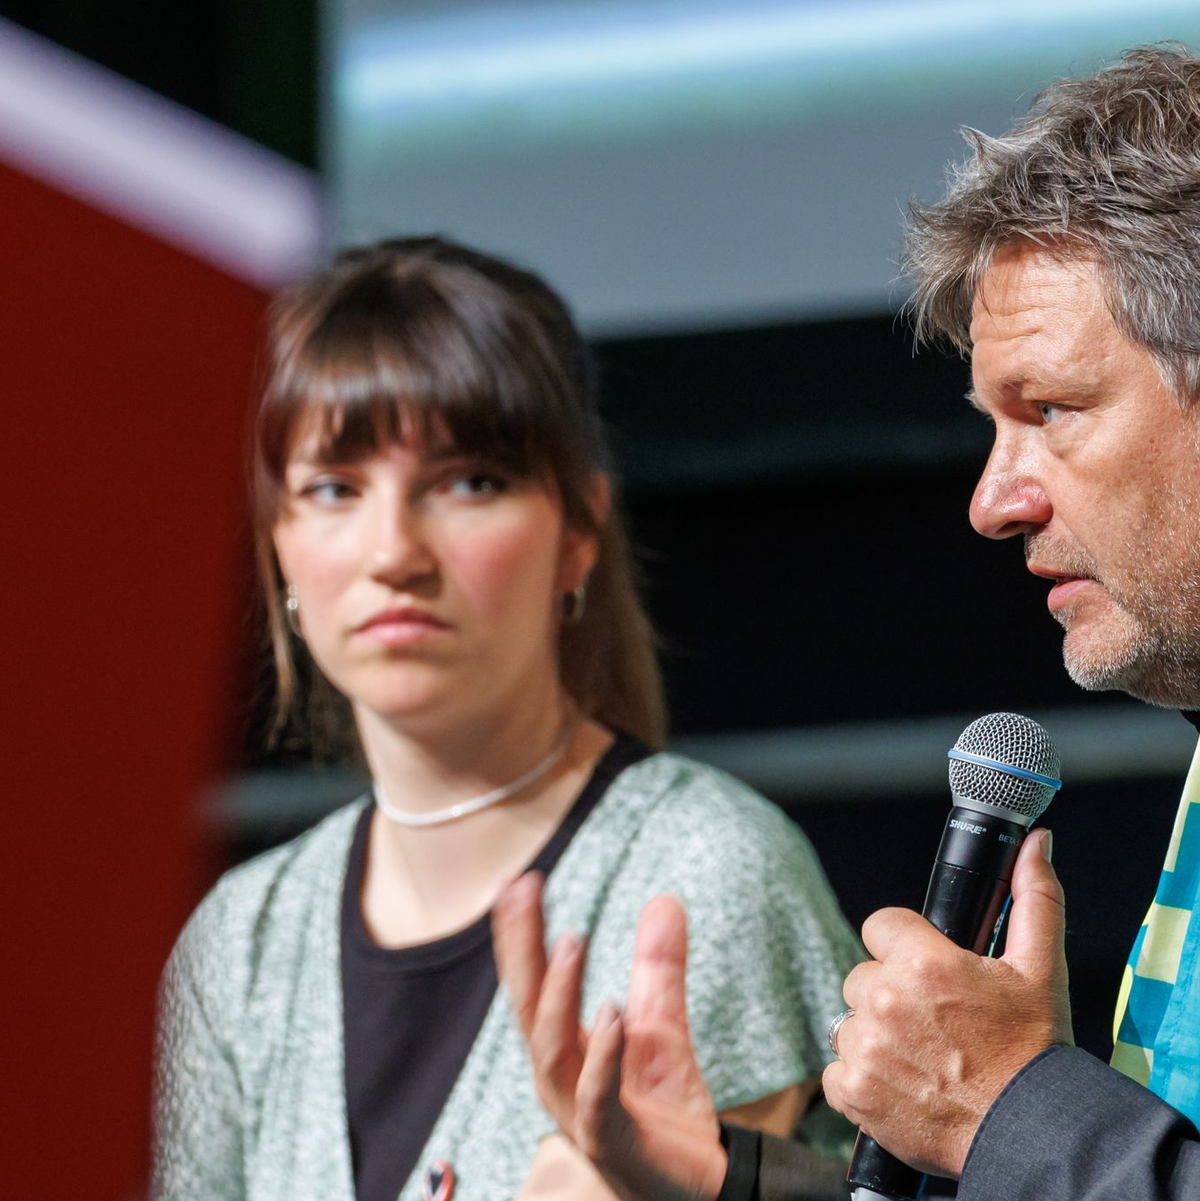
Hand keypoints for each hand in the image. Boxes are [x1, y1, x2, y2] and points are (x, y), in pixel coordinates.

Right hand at [493, 873, 727, 1200]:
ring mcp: (579, 1113)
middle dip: (522, 948)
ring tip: (572, 943)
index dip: (523, 934)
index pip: (533, 984)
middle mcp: (559, 1079)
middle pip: (529, 1007)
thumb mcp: (661, 1028)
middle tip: (522, 890)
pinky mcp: (613, 1145)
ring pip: (552, 1051)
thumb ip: (657, 970)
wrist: (695, 1187)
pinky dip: (602, 1056)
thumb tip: (664, 899)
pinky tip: (612, 1013)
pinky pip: (597, 1100)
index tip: (518, 880)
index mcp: (564, 1049)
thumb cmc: (662, 1111)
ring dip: (559, 995)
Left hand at [821, 829, 1072, 1177]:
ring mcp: (866, 1047)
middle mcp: (887, 999)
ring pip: (848, 1023)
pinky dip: (860, 1081)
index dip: (902, 945)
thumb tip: (1037, 844)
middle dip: (891, 994)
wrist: (1033, 1135)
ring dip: (874, 1037)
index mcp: (924, 962)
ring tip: (921, 1058)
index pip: (880, 925)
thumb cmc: (1035, 1054)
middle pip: (863, 976)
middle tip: (933, 1023)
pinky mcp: (853, 1091)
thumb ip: (1035, 897)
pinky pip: (835, 1071)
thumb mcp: (1041, 968)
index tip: (925, 970)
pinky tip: (900, 1086)